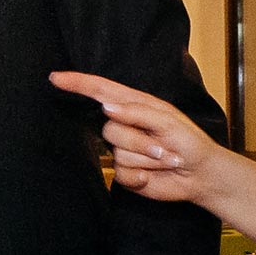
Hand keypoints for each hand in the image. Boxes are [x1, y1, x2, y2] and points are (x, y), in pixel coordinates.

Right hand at [50, 70, 231, 205]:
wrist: (199, 174)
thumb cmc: (189, 141)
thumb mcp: (167, 121)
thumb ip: (136, 112)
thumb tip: (105, 107)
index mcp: (134, 105)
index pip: (99, 90)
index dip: (77, 83)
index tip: (56, 78)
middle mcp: (124, 125)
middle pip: (109, 129)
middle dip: (139, 141)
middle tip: (165, 147)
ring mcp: (123, 150)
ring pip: (118, 153)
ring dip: (147, 159)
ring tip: (165, 159)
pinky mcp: (125, 172)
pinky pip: (121, 173)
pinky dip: (141, 176)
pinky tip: (154, 174)